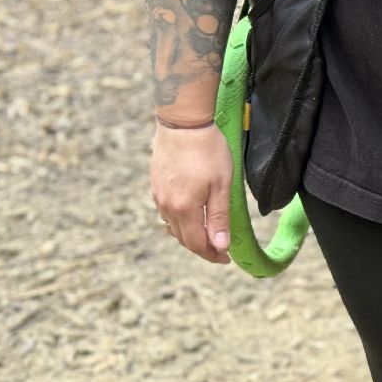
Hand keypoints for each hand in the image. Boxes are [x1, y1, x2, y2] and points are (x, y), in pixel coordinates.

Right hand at [150, 122, 231, 263]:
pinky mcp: (155, 184)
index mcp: (183, 208)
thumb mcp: (221, 186)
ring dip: (190, 235)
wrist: (182, 122)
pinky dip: (180, 221)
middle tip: (220, 251)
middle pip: (183, 238)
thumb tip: (220, 246)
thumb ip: (219, 218)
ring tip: (208, 236)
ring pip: (173, 226)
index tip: (226, 258)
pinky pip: (166, 212)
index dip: (212, 255)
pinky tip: (192, 216)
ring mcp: (157, 195)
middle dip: (202, 248)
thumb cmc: (207, 151)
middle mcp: (166, 205)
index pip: (196, 244)